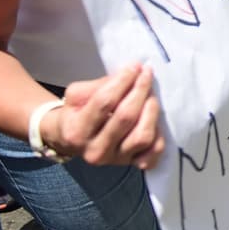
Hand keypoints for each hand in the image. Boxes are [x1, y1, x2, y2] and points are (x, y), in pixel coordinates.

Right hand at [46, 64, 164, 168]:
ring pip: (142, 135)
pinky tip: (154, 119)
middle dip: (140, 90)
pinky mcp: (130, 164)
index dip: (123, 81)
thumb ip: (100, 84)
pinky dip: (159, 135)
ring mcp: (115, 160)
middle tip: (146, 73)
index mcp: (77, 131)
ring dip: (151, 110)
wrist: (69, 140)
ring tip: (151, 95)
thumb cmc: (75, 112)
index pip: (104, 102)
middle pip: (126, 117)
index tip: (135, 65)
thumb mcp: (77, 94)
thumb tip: (133, 71)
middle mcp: (95, 150)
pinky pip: (153, 152)